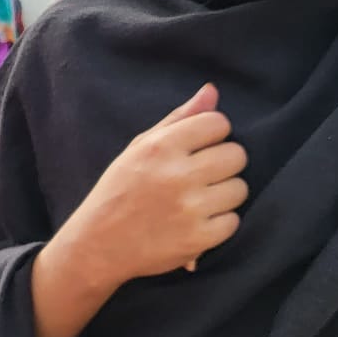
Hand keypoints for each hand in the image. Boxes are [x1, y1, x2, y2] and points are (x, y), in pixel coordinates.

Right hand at [70, 83, 246, 285]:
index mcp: (161, 147)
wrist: (97, 245)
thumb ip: (178, 119)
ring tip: (199, 201)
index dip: (212, 136)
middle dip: (223, 164)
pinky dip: (219, 224)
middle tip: (201, 177)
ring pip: (240, 188)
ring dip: (224, 195)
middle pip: (236, 155)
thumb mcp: (138, 148)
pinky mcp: (197, 239)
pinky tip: (197, 223)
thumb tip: (212, 91)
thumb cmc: (119, 191)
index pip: (218, 124)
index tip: (198, 149)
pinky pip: (233, 221)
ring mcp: (189, 208)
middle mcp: (177, 175)